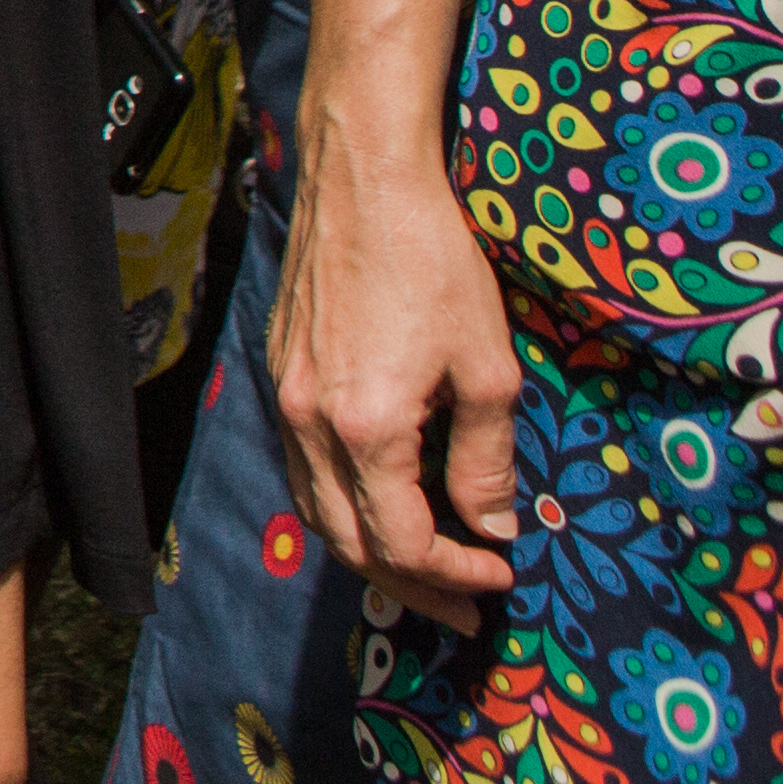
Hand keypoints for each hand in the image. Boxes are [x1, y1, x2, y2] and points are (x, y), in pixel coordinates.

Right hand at [274, 120, 526, 626]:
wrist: (362, 176)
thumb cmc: (433, 261)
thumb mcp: (488, 368)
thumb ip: (487, 459)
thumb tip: (494, 526)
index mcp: (363, 427)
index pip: (402, 541)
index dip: (456, 574)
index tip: (502, 575)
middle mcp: (309, 421)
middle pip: (346, 540)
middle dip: (408, 584)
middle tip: (463, 607)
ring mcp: (285, 395)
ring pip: (315, 506)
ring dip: (368, 550)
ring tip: (423, 570)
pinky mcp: (280, 369)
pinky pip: (303, 464)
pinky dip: (341, 502)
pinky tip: (379, 500)